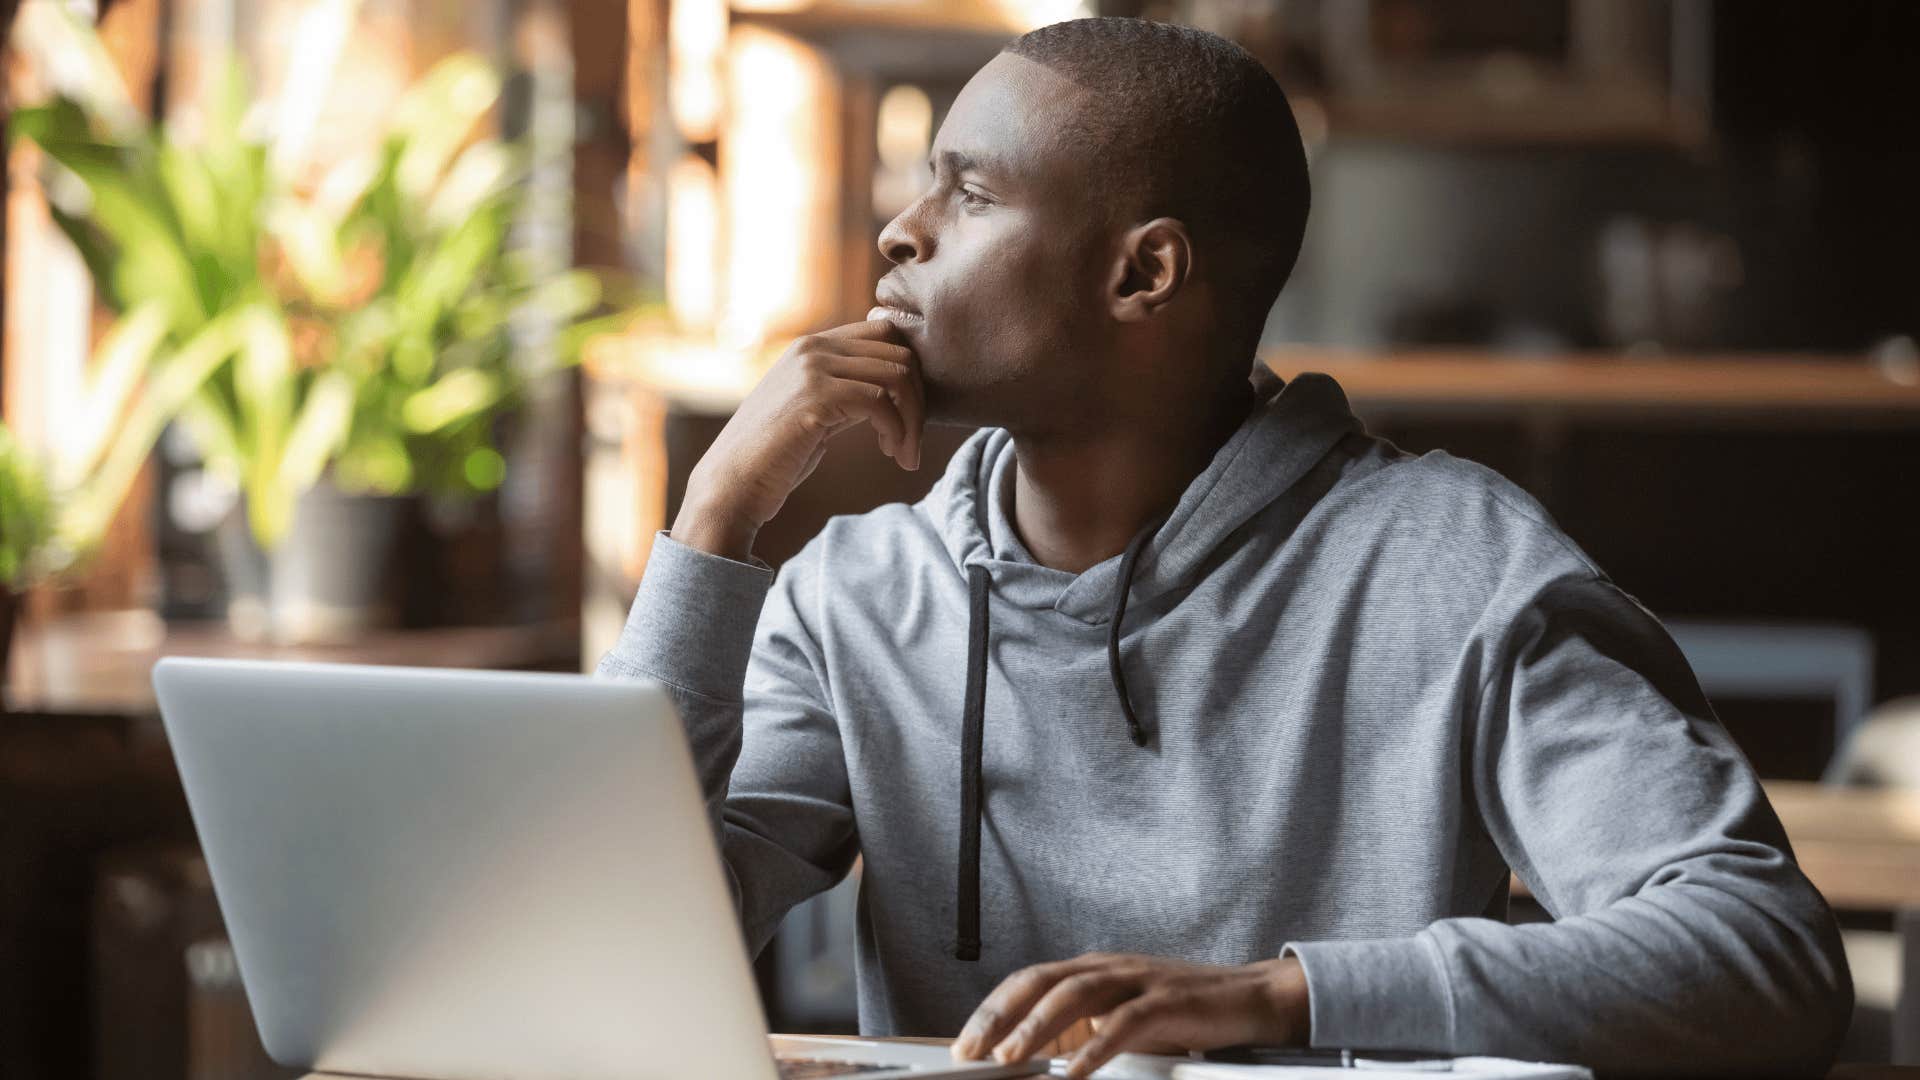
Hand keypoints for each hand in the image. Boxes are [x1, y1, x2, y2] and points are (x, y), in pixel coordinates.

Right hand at [672, 315, 922, 560]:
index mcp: (812, 346)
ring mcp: (812, 369)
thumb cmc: (774, 458)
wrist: (731, 485)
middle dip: (919, 399)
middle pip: (899, 351)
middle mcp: (813, 347)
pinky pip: (880, 402)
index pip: (885, 332)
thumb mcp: (816, 412)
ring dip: (913, 420)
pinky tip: (890, 453)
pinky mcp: (814, 398)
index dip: (910, 373)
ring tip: (906, 454)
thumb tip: (894, 389)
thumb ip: (847, 391)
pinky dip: (897, 430)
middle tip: (913, 442)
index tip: (907, 416)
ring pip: (897, 375)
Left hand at [950, 953, 1310, 1078]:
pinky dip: (1096, 1047)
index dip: (992, 1010)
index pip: (1029, 981)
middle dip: (999, 1016)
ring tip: (1011, 1057)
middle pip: (1041, 981)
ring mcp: (1138, 980)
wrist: (1249, 998)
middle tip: (971, 1051)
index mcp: (1093, 970)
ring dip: (1036, 1027)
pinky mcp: (1168, 1001)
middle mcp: (1109, 968)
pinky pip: (1125, 1022)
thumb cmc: (1183, 1012)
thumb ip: (1083, 1028)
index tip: (965, 1043)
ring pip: (1075, 994)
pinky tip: (1076, 1071)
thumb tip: (1038, 1055)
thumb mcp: (1122, 1017)